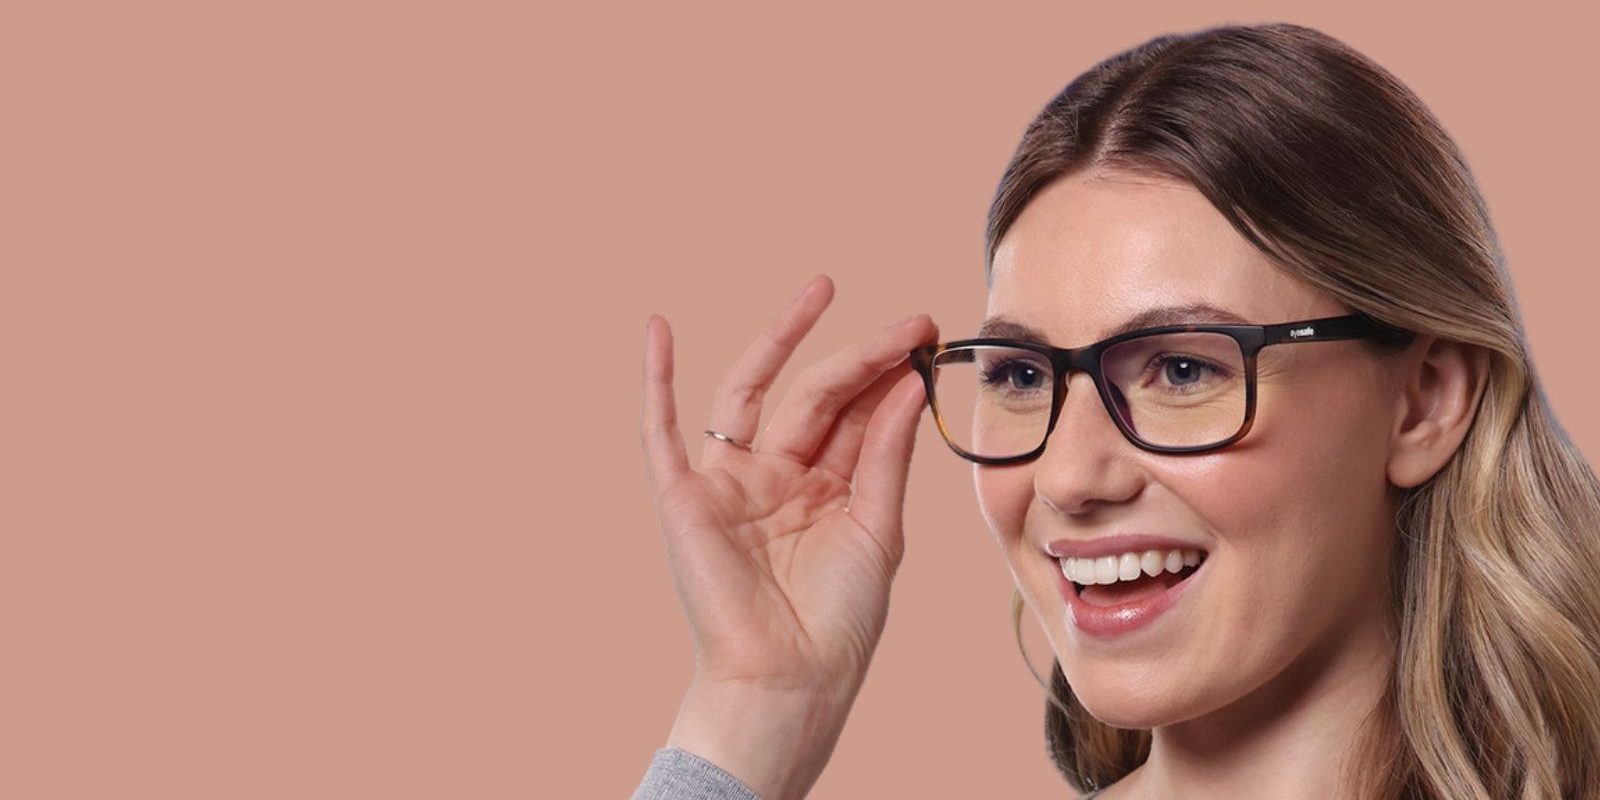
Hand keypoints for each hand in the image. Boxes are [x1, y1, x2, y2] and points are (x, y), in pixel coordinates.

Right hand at [639, 275, 935, 797]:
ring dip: (783, 340)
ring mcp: (730, 483)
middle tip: (909, 321)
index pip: (857, 416)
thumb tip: (908, 385)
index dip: (889, 375)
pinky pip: (661, 431)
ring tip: (822, 290)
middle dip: (862, 356)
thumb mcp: (877, 531)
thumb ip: (885, 456)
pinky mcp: (685, 498)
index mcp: (827, 492)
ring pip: (755, 394)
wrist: (787, 680)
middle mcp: (778, 478)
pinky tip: (658, 329)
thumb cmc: (837, 623)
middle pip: (817, 396)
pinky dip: (655, 381)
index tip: (927, 337)